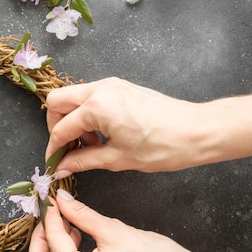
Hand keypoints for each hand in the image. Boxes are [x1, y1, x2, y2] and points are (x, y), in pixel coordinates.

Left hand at [27, 190, 251, 251]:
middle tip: (50, 218)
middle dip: (39, 240)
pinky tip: (79, 238)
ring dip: (52, 249)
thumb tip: (61, 199)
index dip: (51, 216)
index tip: (54, 200)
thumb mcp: (114, 229)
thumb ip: (81, 214)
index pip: (53, 240)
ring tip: (68, 225)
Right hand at [45, 77, 204, 173]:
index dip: (54, 149)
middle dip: (56, 126)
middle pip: (57, 102)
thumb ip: (84, 161)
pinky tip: (100, 134)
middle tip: (67, 150)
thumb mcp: (118, 159)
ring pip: (73, 97)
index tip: (53, 164)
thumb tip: (61, 167)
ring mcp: (111, 85)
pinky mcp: (120, 87)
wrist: (197, 131)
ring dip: (72, 120)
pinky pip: (90, 96)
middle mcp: (100, 89)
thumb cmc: (164, 146)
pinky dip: (86, 114)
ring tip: (89, 145)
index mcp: (97, 106)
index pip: (61, 128)